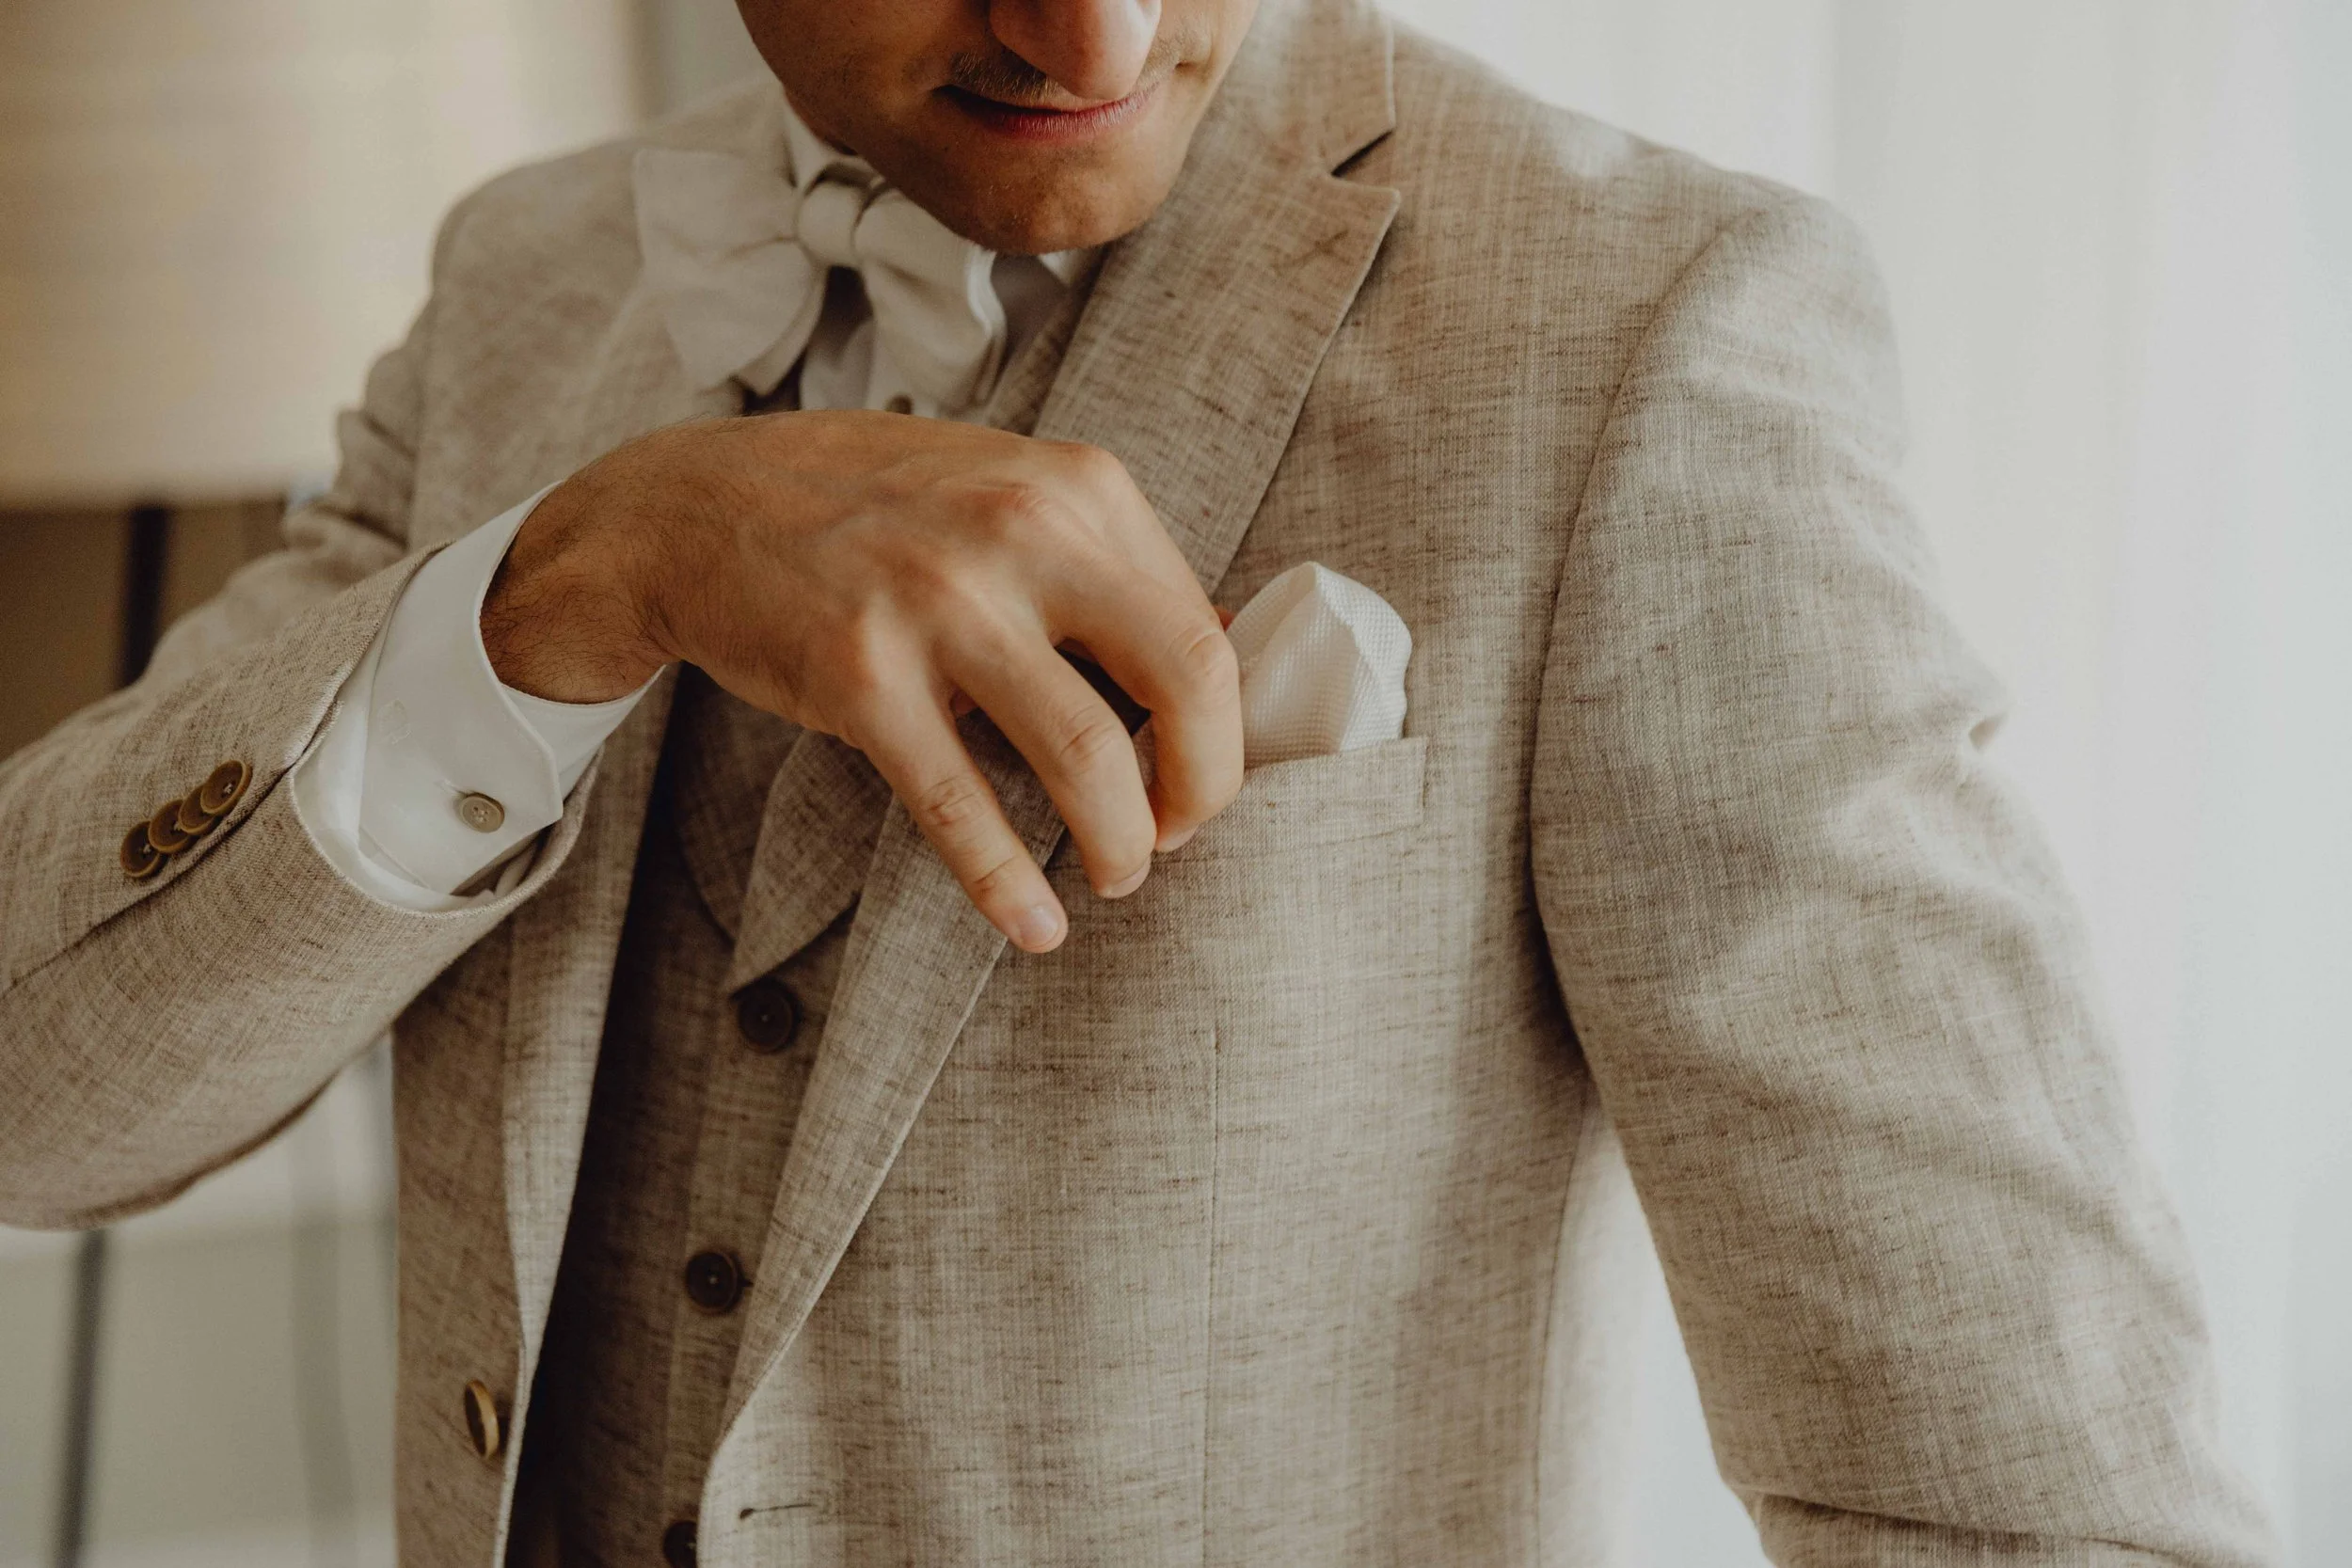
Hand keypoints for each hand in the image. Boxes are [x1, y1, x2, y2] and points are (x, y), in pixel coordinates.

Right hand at [479, 410, 1243, 952]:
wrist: (697, 506)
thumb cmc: (875, 510)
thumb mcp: (1011, 489)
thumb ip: (1113, 563)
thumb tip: (1236, 641)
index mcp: (1079, 489)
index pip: (1205, 631)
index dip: (1222, 731)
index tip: (1198, 778)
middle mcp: (1021, 531)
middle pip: (1183, 684)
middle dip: (1202, 790)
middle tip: (1177, 837)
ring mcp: (938, 603)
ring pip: (1087, 757)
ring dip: (1122, 843)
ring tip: (1116, 875)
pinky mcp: (861, 677)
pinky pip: (962, 805)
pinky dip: (1011, 883)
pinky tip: (1035, 925)